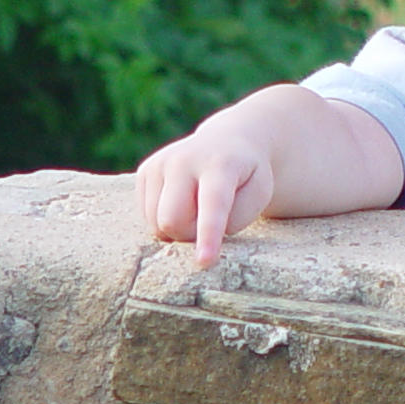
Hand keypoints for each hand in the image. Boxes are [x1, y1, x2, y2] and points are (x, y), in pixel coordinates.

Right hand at [137, 129, 275, 266]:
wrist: (226, 141)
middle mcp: (184, 159)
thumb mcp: (260, 193)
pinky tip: (181, 201)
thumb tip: (198, 238)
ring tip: (196, 208)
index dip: (208, 235)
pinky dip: (165, 219)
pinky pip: (147, 217)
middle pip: (173, 221)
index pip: (212, 204)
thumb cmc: (246, 175)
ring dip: (179, 228)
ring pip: (156, 224)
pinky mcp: (144, 171)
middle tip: (209, 222)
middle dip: (190, 234)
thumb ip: (235, 218)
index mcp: (220, 164)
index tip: (204, 262)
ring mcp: (160, 163)